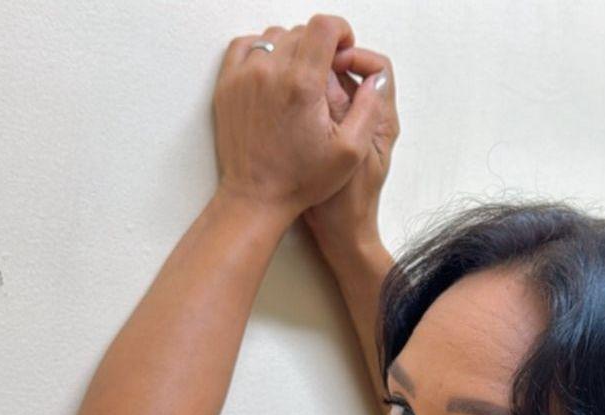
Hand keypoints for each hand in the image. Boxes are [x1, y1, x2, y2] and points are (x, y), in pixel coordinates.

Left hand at [212, 15, 387, 219]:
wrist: (255, 198)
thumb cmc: (300, 180)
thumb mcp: (351, 151)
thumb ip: (370, 108)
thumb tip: (376, 77)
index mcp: (303, 85)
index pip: (324, 26)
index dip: (341, 31)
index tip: (343, 49)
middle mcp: (270, 73)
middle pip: (301, 31)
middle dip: (319, 45)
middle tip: (325, 73)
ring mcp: (244, 77)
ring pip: (274, 37)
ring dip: (292, 49)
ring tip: (300, 77)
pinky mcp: (227, 85)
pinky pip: (245, 46)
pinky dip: (262, 51)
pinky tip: (274, 73)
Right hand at [302, 46, 398, 253]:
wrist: (340, 236)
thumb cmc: (345, 204)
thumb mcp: (341, 151)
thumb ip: (336, 109)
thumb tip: (328, 69)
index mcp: (382, 121)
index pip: (378, 68)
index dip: (353, 55)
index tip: (327, 60)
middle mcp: (372, 120)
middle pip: (355, 73)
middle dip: (330, 64)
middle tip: (303, 68)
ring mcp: (353, 128)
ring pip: (337, 88)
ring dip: (316, 81)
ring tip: (292, 84)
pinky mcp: (335, 137)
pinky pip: (324, 106)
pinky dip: (309, 98)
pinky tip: (288, 104)